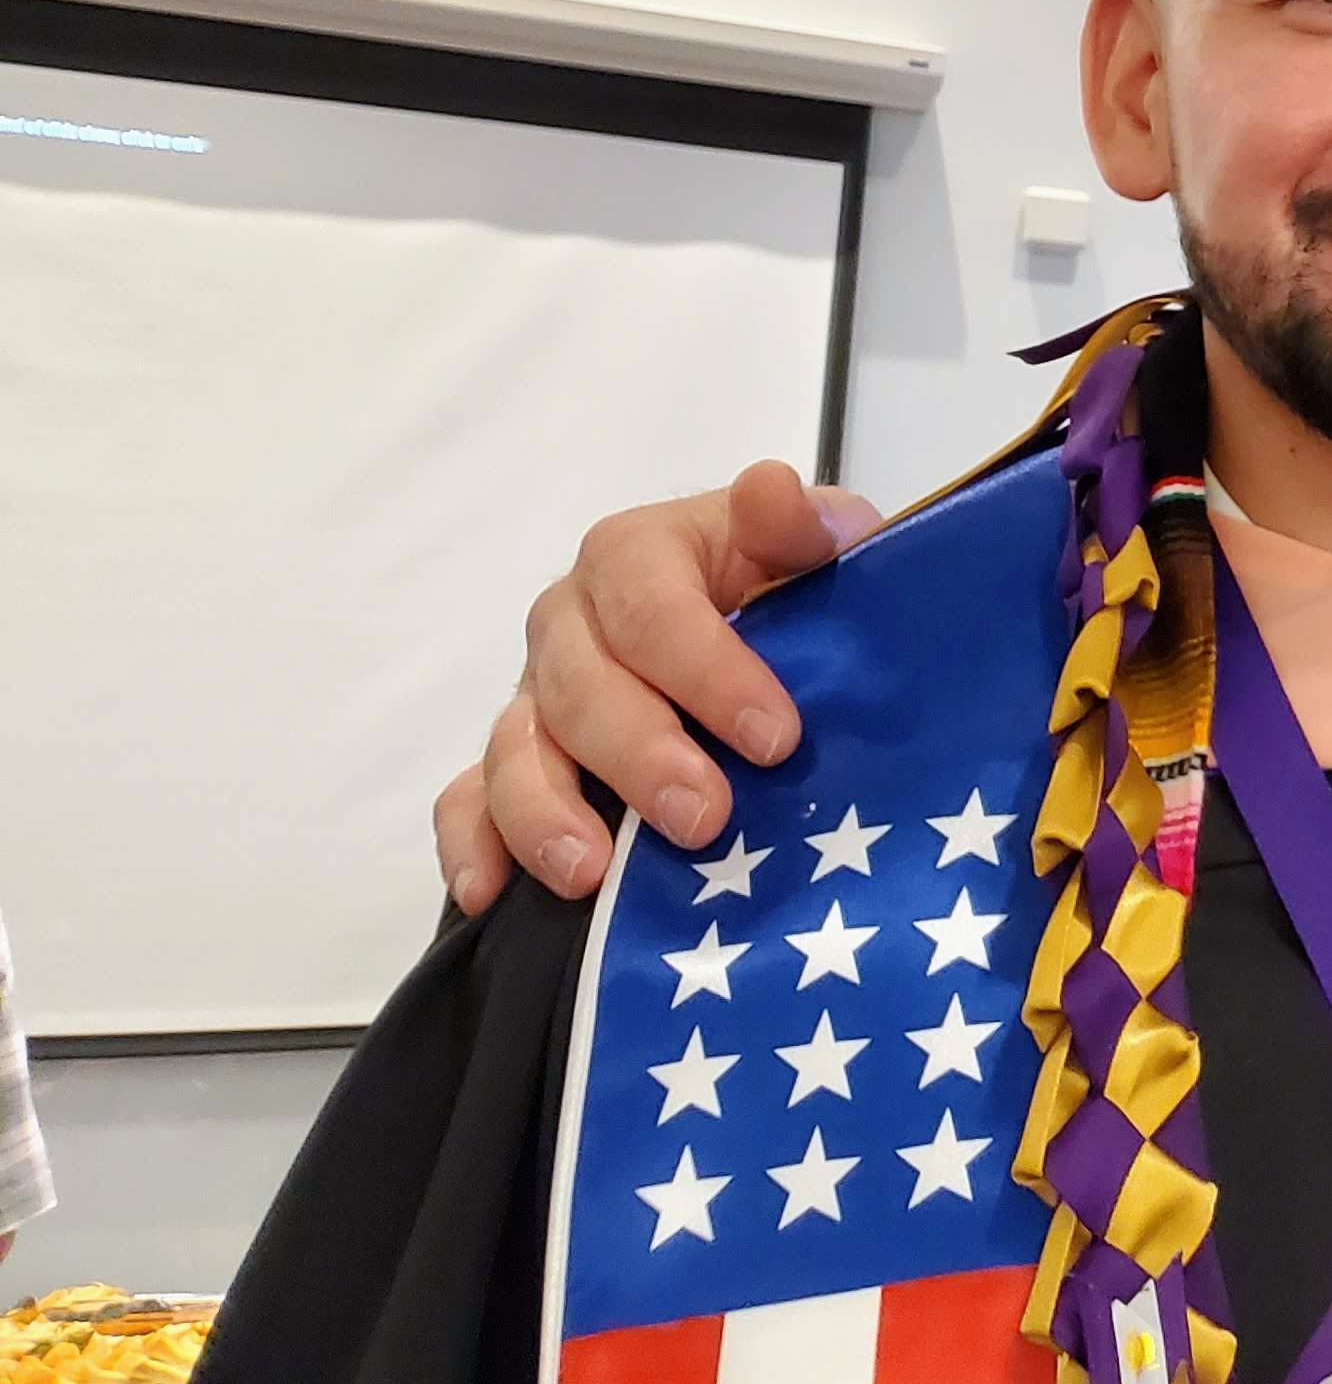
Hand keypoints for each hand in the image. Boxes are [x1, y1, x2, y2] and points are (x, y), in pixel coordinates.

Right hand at [435, 461, 880, 911]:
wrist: (761, 626)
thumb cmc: (784, 585)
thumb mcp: (811, 546)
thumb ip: (797, 523)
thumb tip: (770, 491)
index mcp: (635, 553)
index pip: (652, 605)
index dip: (709, 670)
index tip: (777, 738)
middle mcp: (569, 619)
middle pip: (579, 685)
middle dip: (639, 755)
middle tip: (705, 818)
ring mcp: (532, 694)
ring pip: (515, 748)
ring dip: (546, 811)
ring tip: (592, 872)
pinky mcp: (511, 761)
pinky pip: (469, 801)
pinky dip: (472, 843)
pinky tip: (492, 892)